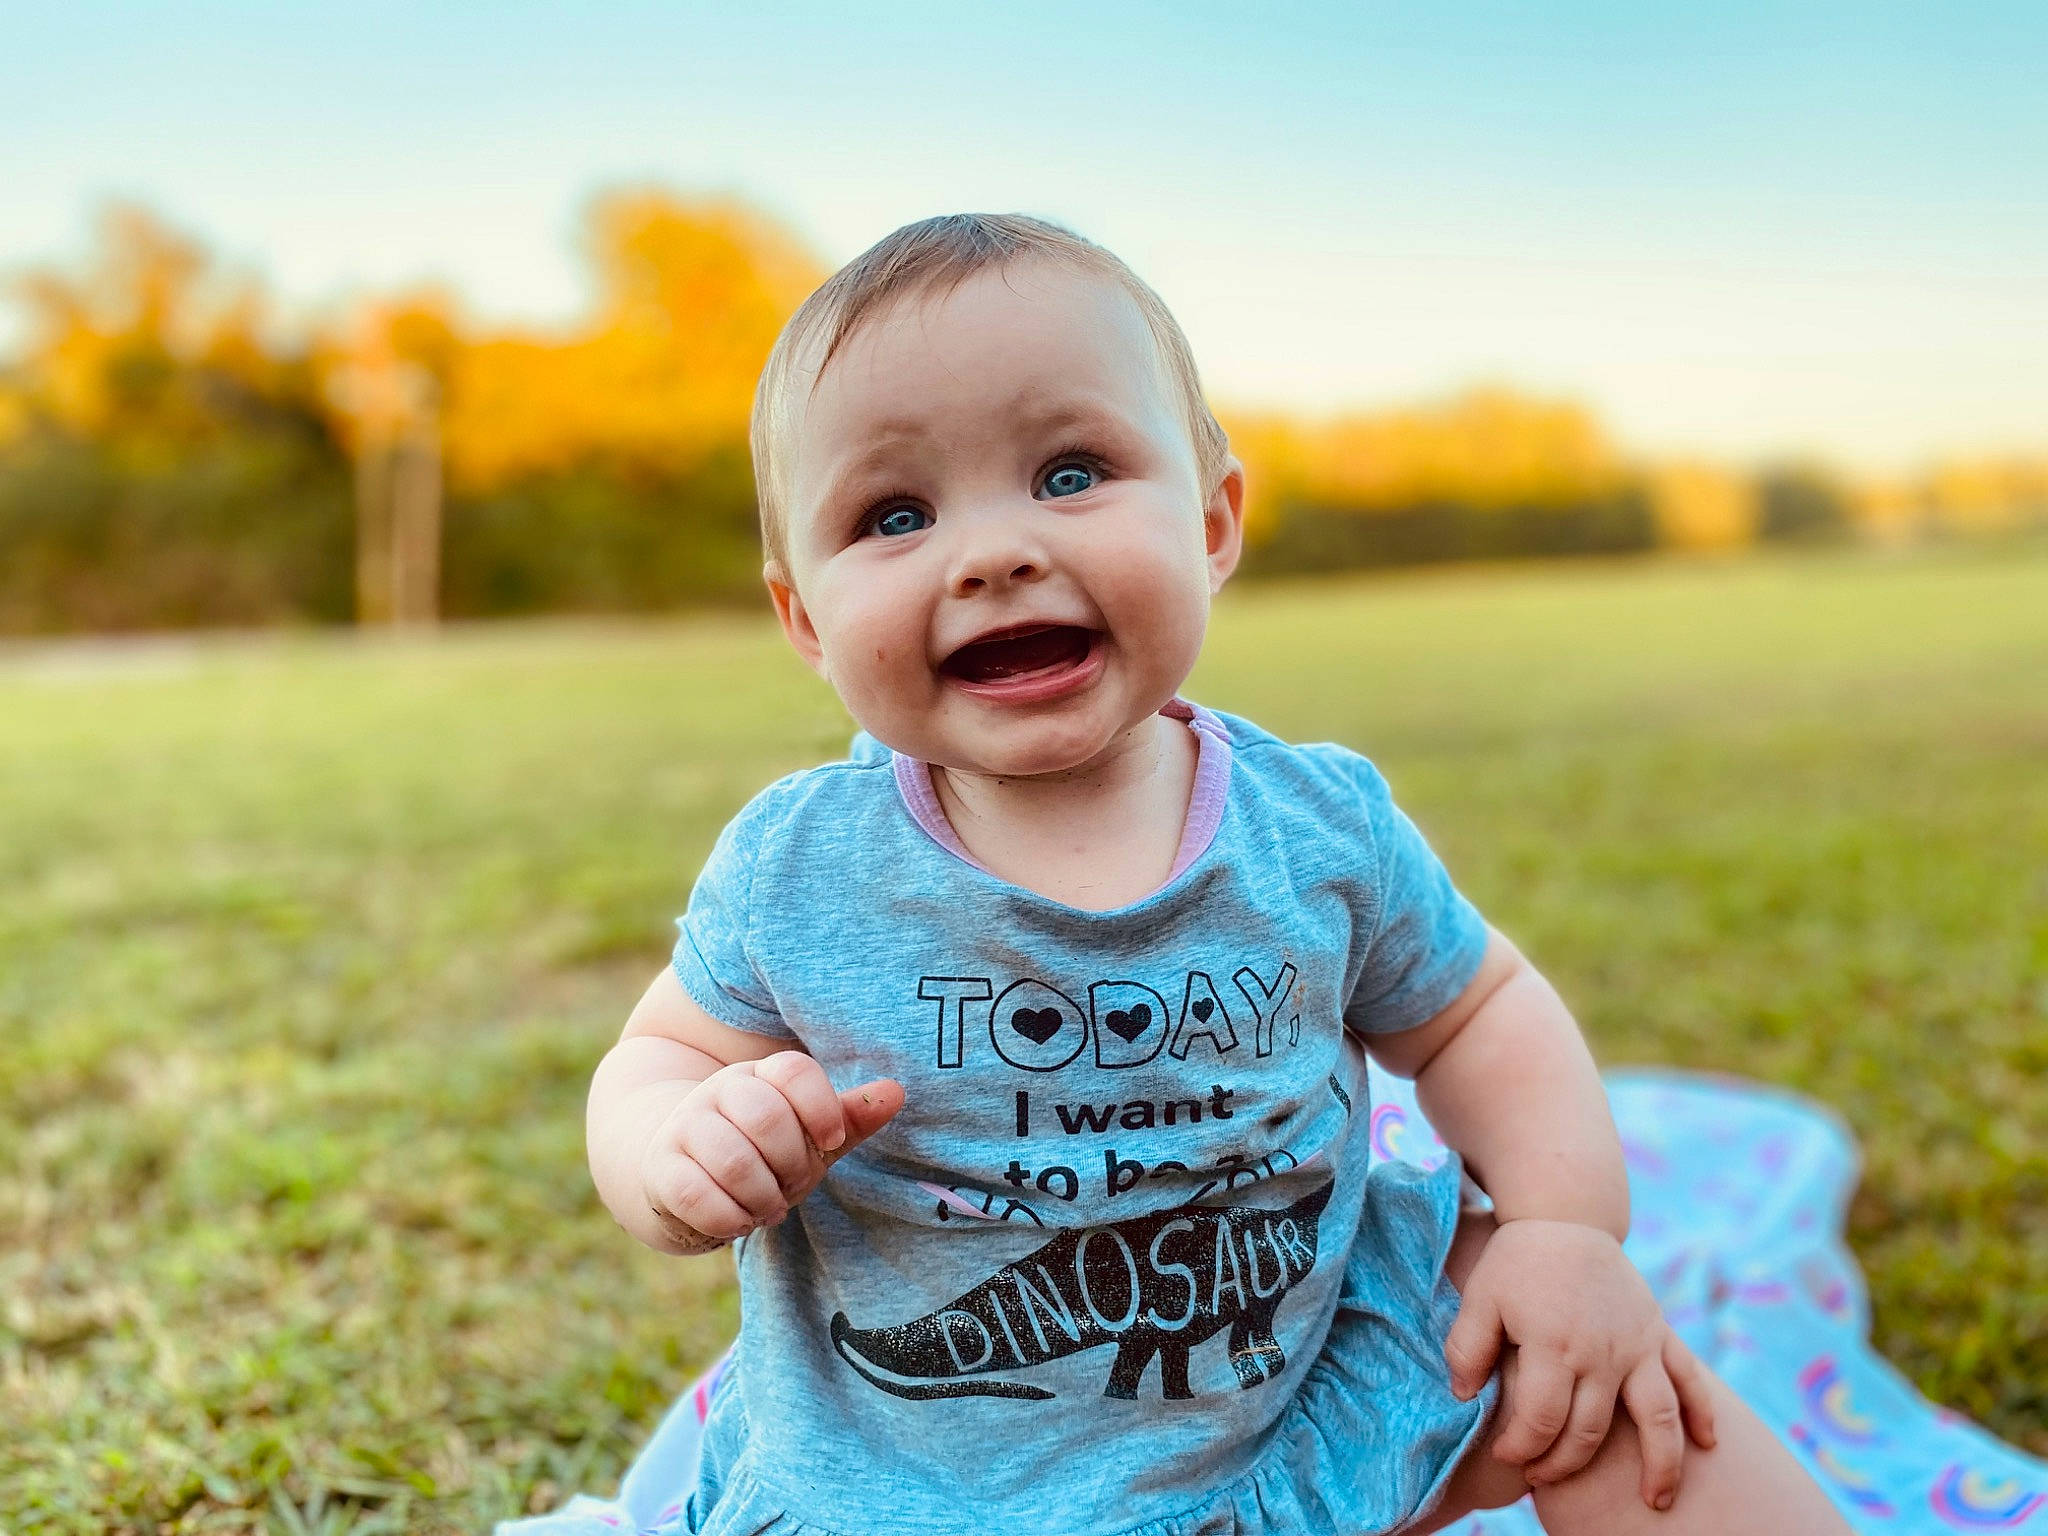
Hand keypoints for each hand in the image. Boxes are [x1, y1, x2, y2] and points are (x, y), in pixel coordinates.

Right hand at [641, 1053, 902, 1249]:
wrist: (678, 1172)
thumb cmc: (758, 1155)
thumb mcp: (806, 1137)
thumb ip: (848, 1118)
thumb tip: (897, 1092)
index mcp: (761, 1075)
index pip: (794, 1071)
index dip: (821, 1109)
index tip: (831, 1140)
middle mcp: (719, 1092)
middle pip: (766, 1116)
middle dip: (791, 1164)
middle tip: (792, 1184)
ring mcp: (685, 1127)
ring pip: (732, 1158)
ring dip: (762, 1196)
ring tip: (768, 1206)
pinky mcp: (661, 1169)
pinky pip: (697, 1195)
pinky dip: (730, 1218)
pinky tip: (740, 1220)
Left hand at [1446, 1218, 1717, 1510]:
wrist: (1567, 1214)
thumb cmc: (1517, 1260)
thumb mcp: (1479, 1296)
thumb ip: (1467, 1348)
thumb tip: (1464, 1396)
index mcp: (1553, 1345)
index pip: (1542, 1420)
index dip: (1521, 1447)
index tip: (1507, 1456)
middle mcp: (1602, 1353)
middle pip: (1590, 1431)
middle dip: (1564, 1463)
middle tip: (1541, 1475)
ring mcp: (1637, 1345)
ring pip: (1657, 1418)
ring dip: (1660, 1465)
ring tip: (1656, 1503)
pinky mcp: (1659, 1333)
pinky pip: (1689, 1379)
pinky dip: (1702, 1413)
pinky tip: (1707, 1445)